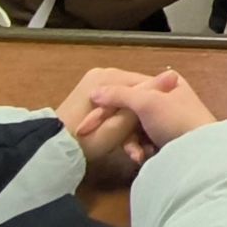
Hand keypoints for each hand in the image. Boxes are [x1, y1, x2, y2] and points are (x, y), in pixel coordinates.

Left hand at [56, 67, 155, 184]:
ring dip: (132, 128)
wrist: (52, 153)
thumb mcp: (120, 124)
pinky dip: (120, 126)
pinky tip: (125, 146)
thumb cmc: (87, 140)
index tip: (162, 127)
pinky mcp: (90, 97)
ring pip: (127, 104)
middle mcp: (103, 74)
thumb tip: (173, 77)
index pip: (146, 84)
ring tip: (136, 151)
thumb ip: (145, 101)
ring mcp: (95, 84)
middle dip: (142, 121)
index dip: (157, 106)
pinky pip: (115, 108)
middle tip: (146, 145)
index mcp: (109, 75)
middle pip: (136, 94)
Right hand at [87, 69, 217, 147]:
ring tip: (136, 153)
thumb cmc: (175, 120)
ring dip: (131, 142)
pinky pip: (144, 141)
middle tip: (100, 139)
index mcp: (165, 82)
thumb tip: (94, 92)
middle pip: (129, 110)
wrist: (200, 153)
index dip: (106, 104)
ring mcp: (166, 119)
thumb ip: (119, 95)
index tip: (85, 122)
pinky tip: (143, 156)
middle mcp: (166, 97)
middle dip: (119, 129)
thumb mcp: (147, 102)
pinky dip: (140, 149)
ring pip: (134, 128)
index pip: (127, 89)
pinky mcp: (166, 139)